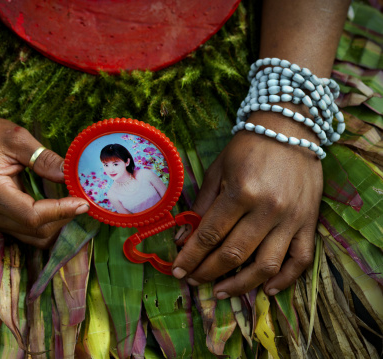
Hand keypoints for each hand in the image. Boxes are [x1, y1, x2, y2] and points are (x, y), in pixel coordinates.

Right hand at [0, 113, 88, 247]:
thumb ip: (44, 159)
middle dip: (63, 219)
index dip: (61, 212)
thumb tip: (70, 176)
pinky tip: (58, 207)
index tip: (83, 202)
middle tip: (83, 200)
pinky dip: (45, 223)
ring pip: (32, 237)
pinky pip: (25, 231)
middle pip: (35, 230)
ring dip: (56, 224)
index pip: (33, 216)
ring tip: (73, 204)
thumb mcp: (16, 138)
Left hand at [172, 113, 322, 297]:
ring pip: (265, 266)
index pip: (209, 235)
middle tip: (192, 280)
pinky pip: (300, 260)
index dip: (190, 257)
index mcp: (240, 193)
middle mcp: (267, 210)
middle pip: (233, 254)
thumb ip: (202, 206)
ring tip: (220, 291)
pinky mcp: (309, 222)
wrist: (290, 128)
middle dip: (207, 272)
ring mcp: (292, 219)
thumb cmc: (248, 147)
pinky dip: (284, 280)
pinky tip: (266, 289)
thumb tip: (183, 238)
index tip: (177, 270)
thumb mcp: (218, 171)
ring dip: (240, 285)